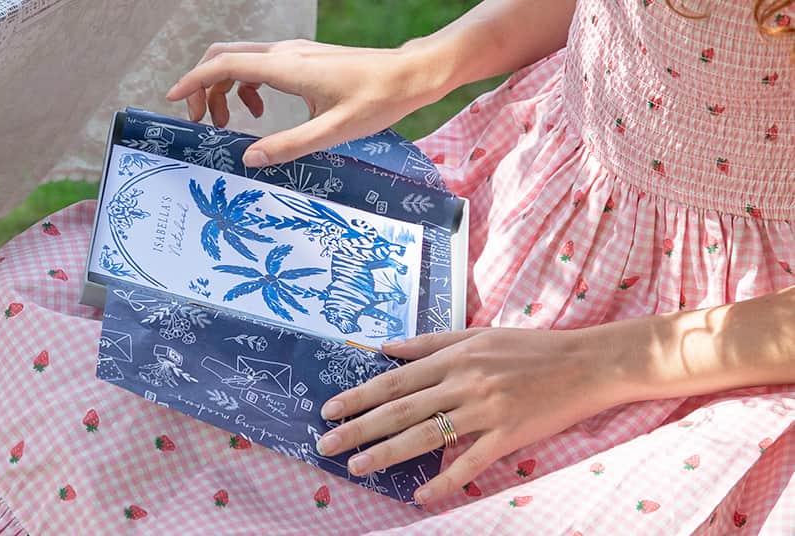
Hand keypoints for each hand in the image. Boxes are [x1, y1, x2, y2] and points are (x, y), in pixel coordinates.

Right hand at [165, 40, 443, 166]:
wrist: (409, 75)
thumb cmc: (377, 101)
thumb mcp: (333, 131)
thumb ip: (289, 146)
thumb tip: (249, 159)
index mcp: (286, 68)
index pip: (224, 66)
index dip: (193, 82)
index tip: (172, 101)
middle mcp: (285, 53)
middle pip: (225, 57)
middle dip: (203, 86)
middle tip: (200, 122)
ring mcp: (295, 52)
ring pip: (242, 60)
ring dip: (226, 88)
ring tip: (229, 123)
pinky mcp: (305, 58)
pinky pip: (262, 65)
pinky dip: (249, 85)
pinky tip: (262, 111)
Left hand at [315, 327, 617, 504]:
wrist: (585, 363)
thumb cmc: (530, 347)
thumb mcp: (478, 334)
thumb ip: (430, 342)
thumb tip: (386, 347)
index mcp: (455, 356)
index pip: (396, 379)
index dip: (359, 395)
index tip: (329, 409)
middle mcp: (465, 381)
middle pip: (401, 408)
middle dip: (359, 427)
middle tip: (325, 444)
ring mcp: (486, 410)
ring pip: (426, 435)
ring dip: (388, 453)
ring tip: (357, 468)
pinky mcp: (508, 435)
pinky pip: (470, 462)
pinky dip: (444, 481)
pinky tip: (420, 496)